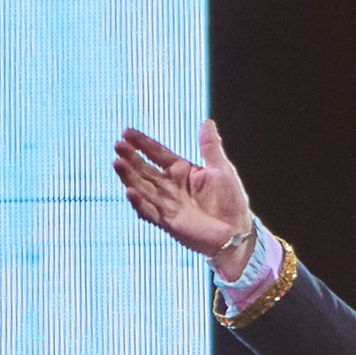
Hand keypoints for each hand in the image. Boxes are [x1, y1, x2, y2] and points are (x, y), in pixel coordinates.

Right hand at [113, 119, 254, 276]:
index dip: (143, 143)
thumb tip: (207, 122)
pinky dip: (139, 203)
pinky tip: (130, 191)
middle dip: (131, 158)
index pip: (158, 154)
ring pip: (143, 188)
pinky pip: (149, 212)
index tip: (126, 132)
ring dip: (129, 177)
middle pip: (145, 169)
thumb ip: (210, 147)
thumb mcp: (221, 170)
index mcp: (182, 171)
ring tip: (117, 163)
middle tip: (118, 145)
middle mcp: (170, 186)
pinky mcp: (168, 222)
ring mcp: (167, 204)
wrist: (238, 233)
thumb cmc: (232, 202)